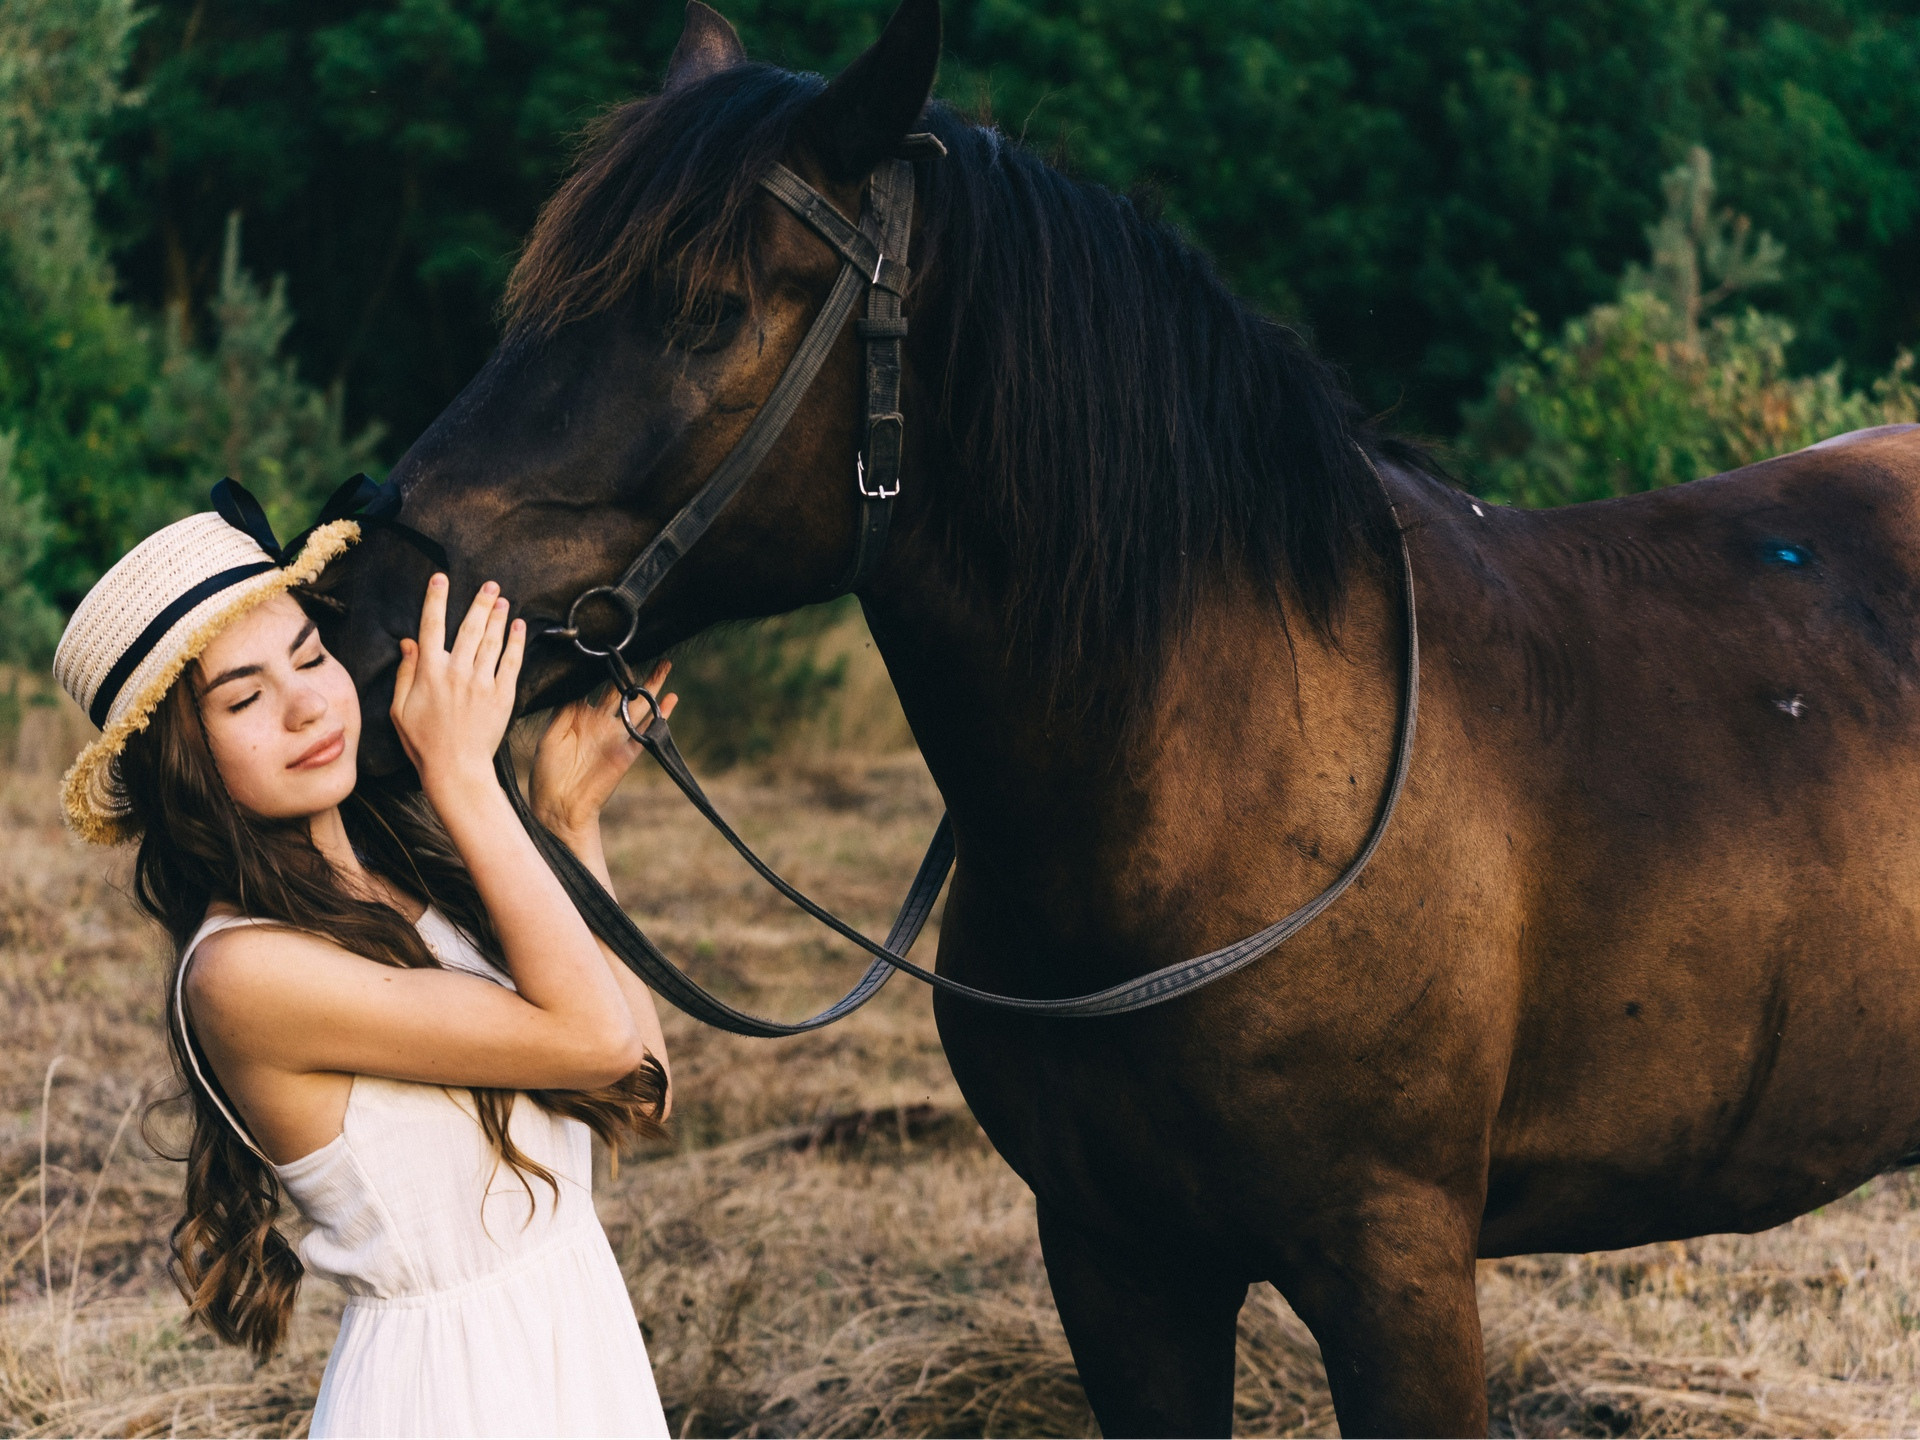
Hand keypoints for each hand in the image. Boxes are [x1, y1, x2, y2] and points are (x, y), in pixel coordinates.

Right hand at [390, 575, 524, 795]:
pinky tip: (519, 627)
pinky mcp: (502, 695)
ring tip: (503, 599)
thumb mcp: (400, 709)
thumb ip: (406, 673)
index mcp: (430, 673)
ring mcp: (482, 683)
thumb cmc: (424, 742)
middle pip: (470, 628)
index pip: (431, 626)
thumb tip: (408, 643)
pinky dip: (515, 642)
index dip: (436, 600)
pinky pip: (511, 662)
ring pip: (492, 641)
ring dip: (498, 617)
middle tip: (489, 584)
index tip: (441, 578)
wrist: (456, 769)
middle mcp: (457, 672)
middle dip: (479, 602)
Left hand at [530, 661, 676, 839]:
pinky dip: (660, 715)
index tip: (608, 649)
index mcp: (579, 716)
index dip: (601, 669)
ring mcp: (615, 736)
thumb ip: (565, 710)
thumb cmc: (547, 773)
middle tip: (647, 650)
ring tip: (666, 664)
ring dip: (653, 686)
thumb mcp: (550, 735)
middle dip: (634, 672)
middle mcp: (600, 722)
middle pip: (621, 691)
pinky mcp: (627, 751)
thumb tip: (576, 685)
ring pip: (638, 705)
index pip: (594, 686)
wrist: (558, 806)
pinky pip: (647, 730)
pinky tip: (671, 699)